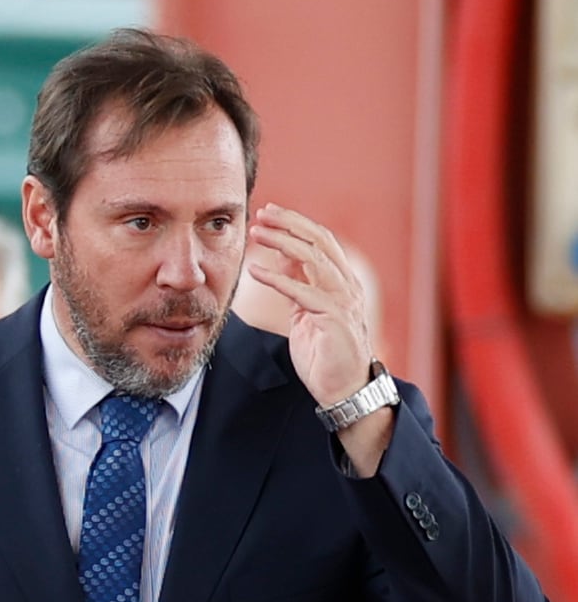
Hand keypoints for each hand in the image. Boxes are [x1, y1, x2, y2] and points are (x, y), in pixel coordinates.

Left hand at [245, 204, 391, 474]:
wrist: (344, 389)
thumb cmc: (324, 353)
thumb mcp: (305, 312)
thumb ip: (298, 285)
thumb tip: (280, 257)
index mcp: (340, 282)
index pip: (321, 242)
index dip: (297, 224)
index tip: (269, 213)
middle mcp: (346, 286)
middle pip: (320, 242)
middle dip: (291, 223)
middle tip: (263, 212)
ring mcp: (343, 301)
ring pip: (314, 259)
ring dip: (283, 243)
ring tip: (258, 233)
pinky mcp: (333, 319)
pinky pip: (303, 292)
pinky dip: (277, 278)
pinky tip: (255, 271)